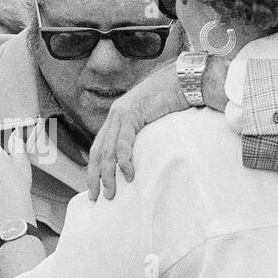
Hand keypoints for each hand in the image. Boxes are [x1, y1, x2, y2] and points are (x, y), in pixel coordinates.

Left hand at [87, 56, 229, 199]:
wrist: (183, 80)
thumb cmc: (173, 101)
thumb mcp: (153, 122)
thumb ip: (143, 137)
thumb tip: (144, 159)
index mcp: (118, 118)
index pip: (100, 147)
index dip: (94, 168)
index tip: (94, 188)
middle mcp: (115, 116)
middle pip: (98, 152)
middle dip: (94, 177)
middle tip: (95, 197)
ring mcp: (121, 113)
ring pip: (108, 151)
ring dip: (108, 175)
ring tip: (111, 193)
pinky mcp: (132, 113)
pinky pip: (124, 142)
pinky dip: (124, 161)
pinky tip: (128, 174)